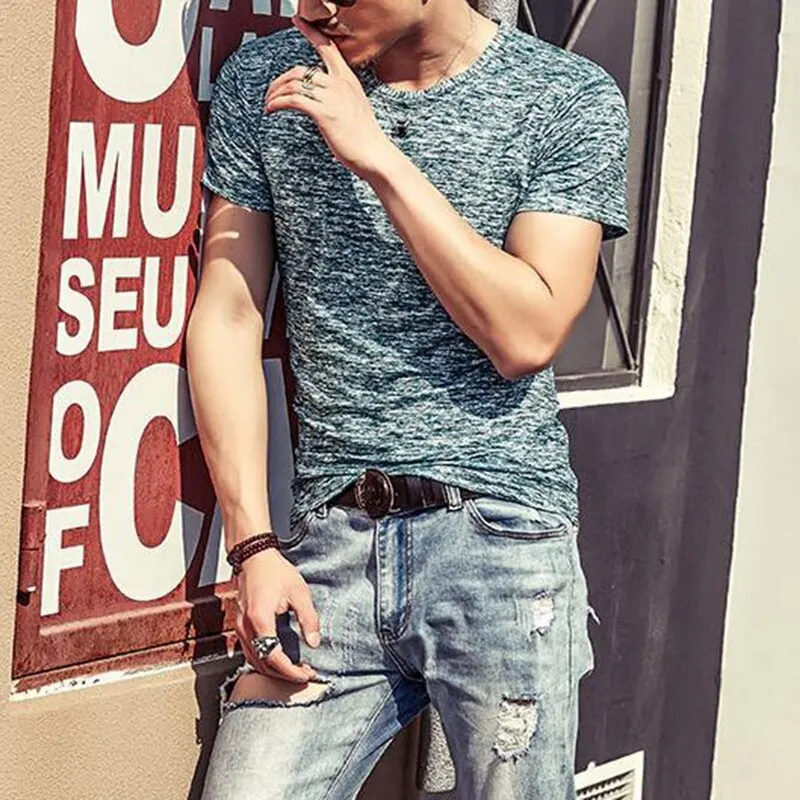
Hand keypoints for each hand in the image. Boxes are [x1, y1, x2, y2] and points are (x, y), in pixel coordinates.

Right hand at [234, 547, 320, 682]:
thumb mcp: (299, 592)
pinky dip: (264, 660)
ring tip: (294, 670)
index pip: (274, 657)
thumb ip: (308, 618)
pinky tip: (279, 659)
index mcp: (260, 620)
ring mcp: (241, 628)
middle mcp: (246, 628)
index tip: (305, 674)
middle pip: (262, 664)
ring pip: (254, 661)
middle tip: (303, 675)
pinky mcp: (241, 626)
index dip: (290, 671)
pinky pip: (250, 652)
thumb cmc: (275, 571)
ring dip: (273, 670)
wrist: (254, 557)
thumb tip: (315, 642)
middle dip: (284, 675)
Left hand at [264, 15, 393, 176]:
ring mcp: (332, 98)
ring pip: (294, 85)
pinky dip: (278, 103)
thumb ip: (339, 96)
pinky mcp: (324, 114)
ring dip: (276, 94)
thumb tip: (321, 98)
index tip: (297, 20)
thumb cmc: (364, 136)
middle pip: (301, 70)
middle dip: (280, 81)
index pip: (328, 48)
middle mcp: (339, 84)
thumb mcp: (354, 106)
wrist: (374, 154)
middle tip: (271, 93)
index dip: (311, 32)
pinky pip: (294, 101)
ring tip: (269, 104)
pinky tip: (271, 110)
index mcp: (348, 79)